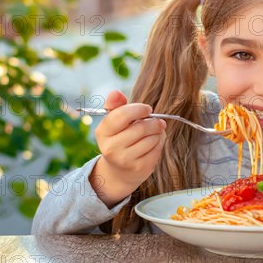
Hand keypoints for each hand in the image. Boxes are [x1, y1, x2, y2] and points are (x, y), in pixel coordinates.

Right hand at [90, 90, 165, 206]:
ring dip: (158, 133)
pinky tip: (154, 144)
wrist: (120, 170)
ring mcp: (124, 160)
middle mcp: (110, 147)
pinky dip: (160, 144)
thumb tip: (115, 92)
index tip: (148, 109)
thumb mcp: (114, 122)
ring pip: (152, 138)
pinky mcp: (139, 168)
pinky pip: (157, 150)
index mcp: (102, 132)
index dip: (139, 109)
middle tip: (158, 122)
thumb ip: (116, 105)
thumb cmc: (120, 138)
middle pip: (141, 127)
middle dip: (154, 122)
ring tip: (154, 134)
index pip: (122, 115)